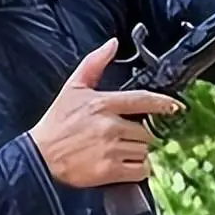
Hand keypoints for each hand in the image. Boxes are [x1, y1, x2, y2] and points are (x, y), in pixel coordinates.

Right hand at [29, 38, 182, 188]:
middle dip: (139, 134)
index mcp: (103, 103)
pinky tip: (124, 166)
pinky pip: (140, 170)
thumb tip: (112, 43)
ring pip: (144, 150)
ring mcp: (111, 149)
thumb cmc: (56, 124)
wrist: (38, 158)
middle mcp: (110, 125)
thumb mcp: (73, 88)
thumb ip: (94, 64)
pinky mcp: (109, 171)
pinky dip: (137, 170)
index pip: (143, 99)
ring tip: (119, 151)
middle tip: (122, 137)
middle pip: (146, 130)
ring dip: (137, 152)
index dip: (163, 103)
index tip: (176, 107)